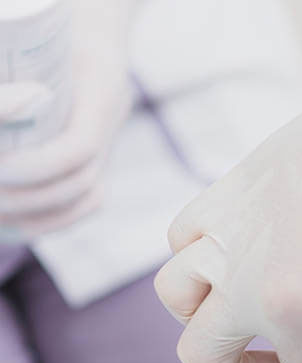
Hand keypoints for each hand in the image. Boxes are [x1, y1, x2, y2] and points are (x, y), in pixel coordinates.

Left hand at [0, 0, 134, 238]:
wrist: (88, 15)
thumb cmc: (48, 16)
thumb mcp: (33, 31)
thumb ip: (12, 82)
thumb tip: (23, 100)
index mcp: (101, 90)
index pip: (79, 149)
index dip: (36, 168)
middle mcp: (111, 119)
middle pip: (80, 183)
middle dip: (28, 200)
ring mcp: (108, 138)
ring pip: (86, 197)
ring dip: (37, 217)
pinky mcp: (96, 152)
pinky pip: (86, 200)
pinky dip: (53, 219)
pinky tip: (13, 225)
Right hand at [154, 1, 301, 362]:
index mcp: (287, 314)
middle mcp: (240, 276)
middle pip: (200, 351)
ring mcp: (226, 227)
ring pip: (174, 289)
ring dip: (203, 317)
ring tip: (245, 316)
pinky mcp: (230, 187)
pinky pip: (186, 233)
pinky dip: (199, 257)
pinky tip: (238, 259)